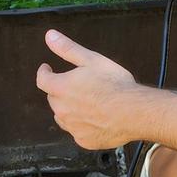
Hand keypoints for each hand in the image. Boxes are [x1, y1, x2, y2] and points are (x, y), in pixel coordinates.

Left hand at [36, 30, 139, 149]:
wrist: (134, 112)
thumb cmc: (115, 84)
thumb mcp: (91, 60)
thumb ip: (68, 49)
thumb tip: (49, 35)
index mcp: (61, 88)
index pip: (42, 80)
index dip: (44, 73)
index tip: (47, 69)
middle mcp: (62, 110)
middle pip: (53, 99)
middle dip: (60, 91)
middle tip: (75, 85)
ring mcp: (72, 128)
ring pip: (63, 117)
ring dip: (69, 109)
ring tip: (87, 103)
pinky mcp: (84, 141)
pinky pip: (77, 131)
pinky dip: (82, 125)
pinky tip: (96, 119)